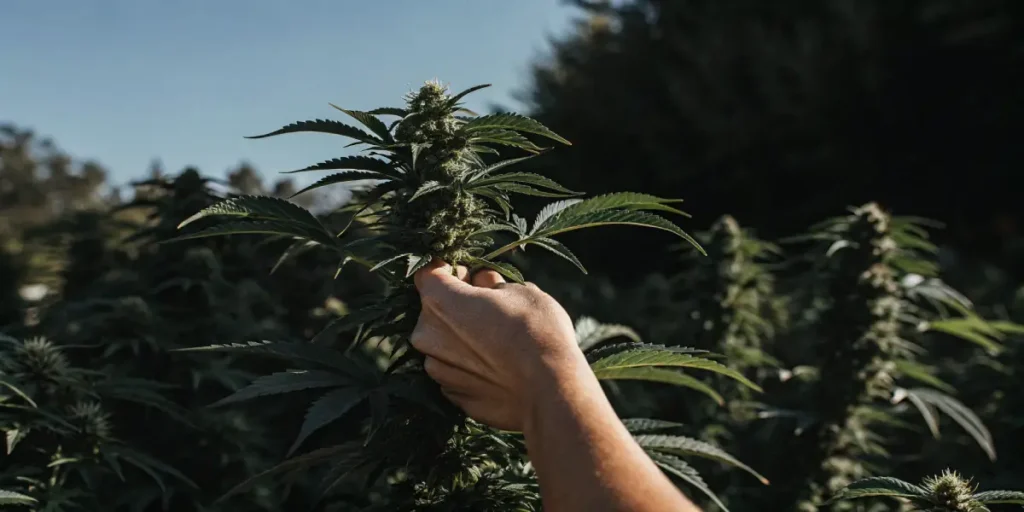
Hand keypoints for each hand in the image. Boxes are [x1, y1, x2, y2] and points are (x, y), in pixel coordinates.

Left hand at [411, 259, 587, 430]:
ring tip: (498, 340)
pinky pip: (455, 369)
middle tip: (491, 306)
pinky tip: (498, 366)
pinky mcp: (452, 394)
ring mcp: (438, 369)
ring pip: (443, 342)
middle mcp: (428, 336)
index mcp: (441, 302)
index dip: (448, 269)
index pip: (426, 274)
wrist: (551, 392)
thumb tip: (483, 282)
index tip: (470, 274)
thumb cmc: (537, 333)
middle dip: (457, 303)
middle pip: (434, 309)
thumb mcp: (521, 292)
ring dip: (462, 336)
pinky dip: (469, 364)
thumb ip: (492, 284)